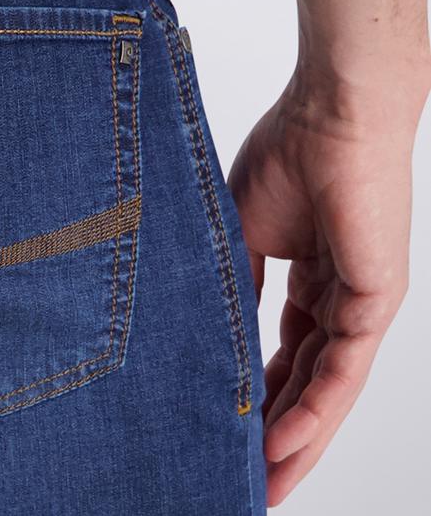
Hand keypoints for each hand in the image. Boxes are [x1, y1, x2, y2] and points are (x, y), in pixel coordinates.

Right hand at [228, 75, 421, 506]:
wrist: (328, 111)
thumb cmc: (286, 154)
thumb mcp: (240, 233)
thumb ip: (235, 283)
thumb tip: (214, 328)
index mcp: (308, 280)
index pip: (284, 354)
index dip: (257, 395)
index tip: (228, 430)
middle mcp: (339, 299)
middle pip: (307, 383)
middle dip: (278, 433)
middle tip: (249, 480)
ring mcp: (361, 302)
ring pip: (330, 388)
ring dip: (298, 438)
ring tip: (265, 483)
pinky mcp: (376, 297)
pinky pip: (344, 368)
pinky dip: (314, 408)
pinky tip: (284, 443)